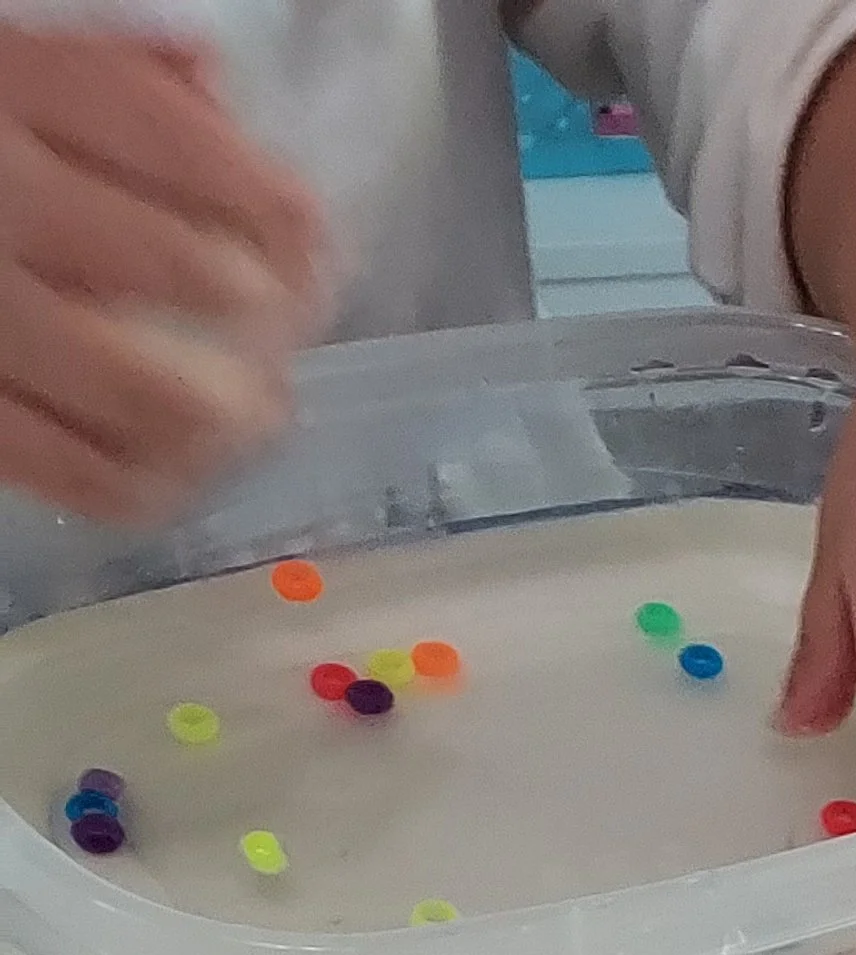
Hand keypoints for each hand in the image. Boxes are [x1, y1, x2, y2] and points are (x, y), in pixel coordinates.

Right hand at [0, 28, 327, 519]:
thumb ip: (93, 57)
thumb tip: (209, 80)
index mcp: (2, 90)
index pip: (164, 137)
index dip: (265, 195)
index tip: (314, 237)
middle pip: (176, 263)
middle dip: (261, 306)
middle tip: (293, 329)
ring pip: (141, 389)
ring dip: (224, 412)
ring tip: (256, 414)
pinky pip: (74, 473)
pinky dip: (146, 485)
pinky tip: (177, 475)